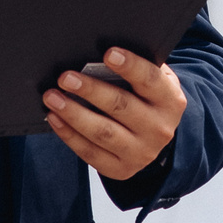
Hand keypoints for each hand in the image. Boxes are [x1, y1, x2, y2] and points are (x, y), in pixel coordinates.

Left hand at [44, 49, 187, 181]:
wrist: (154, 136)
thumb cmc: (146, 98)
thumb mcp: (153, 82)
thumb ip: (136, 68)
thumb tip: (99, 55)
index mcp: (170, 101)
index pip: (150, 80)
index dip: (130, 66)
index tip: (108, 53)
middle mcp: (159, 129)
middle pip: (121, 106)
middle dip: (90, 90)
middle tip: (65, 77)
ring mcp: (141, 153)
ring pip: (102, 132)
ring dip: (73, 113)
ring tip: (52, 97)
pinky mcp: (121, 169)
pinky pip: (90, 152)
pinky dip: (69, 134)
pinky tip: (55, 118)